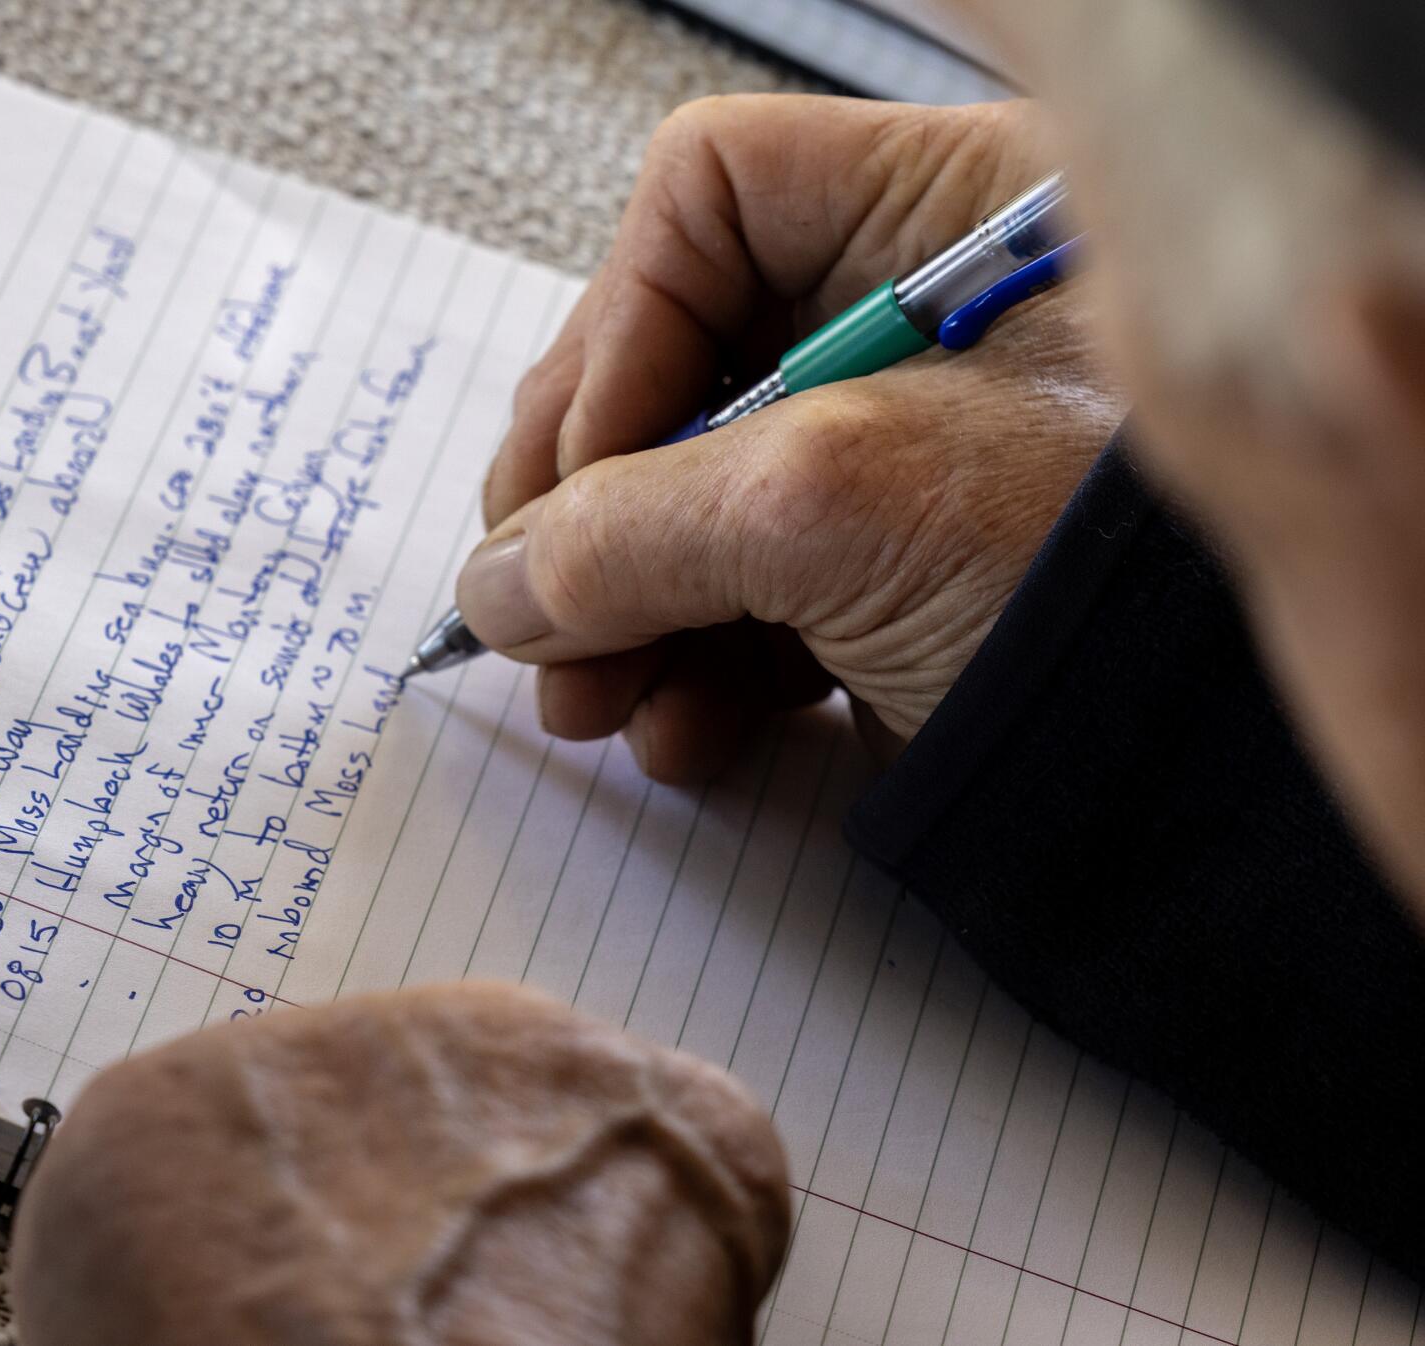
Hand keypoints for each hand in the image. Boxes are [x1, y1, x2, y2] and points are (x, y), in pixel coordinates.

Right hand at [459, 95, 1124, 781]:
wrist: (1231, 764)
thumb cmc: (1095, 568)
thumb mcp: (832, 508)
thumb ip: (627, 527)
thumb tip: (495, 582)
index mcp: (934, 217)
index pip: (703, 206)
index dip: (615, 333)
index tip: (579, 474)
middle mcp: (909, 322)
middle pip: (669, 370)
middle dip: (590, 512)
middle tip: (535, 610)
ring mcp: (896, 457)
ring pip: (690, 501)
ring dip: (618, 613)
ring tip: (590, 701)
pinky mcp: (888, 576)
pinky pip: (744, 599)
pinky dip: (690, 671)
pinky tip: (678, 733)